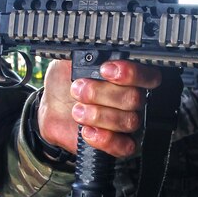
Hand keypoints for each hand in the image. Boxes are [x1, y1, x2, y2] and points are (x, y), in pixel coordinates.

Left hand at [38, 60, 161, 157]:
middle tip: (78, 89)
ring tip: (78, 110)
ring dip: (99, 115)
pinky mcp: (117, 144)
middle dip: (102, 93)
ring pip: (129, 121)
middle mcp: (131, 100)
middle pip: (135, 99)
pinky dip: (105, 139)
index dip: (131, 73)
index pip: (148, 75)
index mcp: (127, 77)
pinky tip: (87, 130)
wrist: (50, 110)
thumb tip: (94, 49)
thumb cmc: (63, 84)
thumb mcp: (70, 61)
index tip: (105, 70)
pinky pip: (124, 146)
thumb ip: (85, 53)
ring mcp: (125, 123)